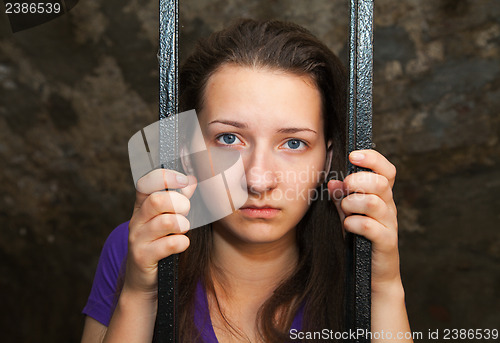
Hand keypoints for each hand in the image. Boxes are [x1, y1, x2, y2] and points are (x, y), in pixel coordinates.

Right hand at [125, 169, 196, 296]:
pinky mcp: (143, 256)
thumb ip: (178, 199)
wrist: (143, 282)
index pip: (146, 183)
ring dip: (182, 224)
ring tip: (183, 229)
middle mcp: (137, 220)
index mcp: (141, 207)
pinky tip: (182, 244)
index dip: (165, 177)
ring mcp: (137, 239)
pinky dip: (182, 243)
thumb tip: (191, 180)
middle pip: (158, 200)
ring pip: (166, 222)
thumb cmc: (159, 246)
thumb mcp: (166, 220)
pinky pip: (169, 244)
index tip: (183, 180)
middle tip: (186, 212)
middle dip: (180, 204)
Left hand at [327, 149, 399, 290]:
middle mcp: (389, 207)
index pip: (386, 170)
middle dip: (358, 181)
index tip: (353, 155)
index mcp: (381, 196)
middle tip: (345, 188)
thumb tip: (332, 181)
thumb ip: (341, 198)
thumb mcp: (348, 214)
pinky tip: (347, 226)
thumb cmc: (359, 240)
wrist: (372, 276)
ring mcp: (390, 224)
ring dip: (352, 204)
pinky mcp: (386, 242)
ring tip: (345, 211)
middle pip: (381, 182)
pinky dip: (353, 223)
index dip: (373, 158)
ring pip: (374, 202)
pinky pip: (370, 226)